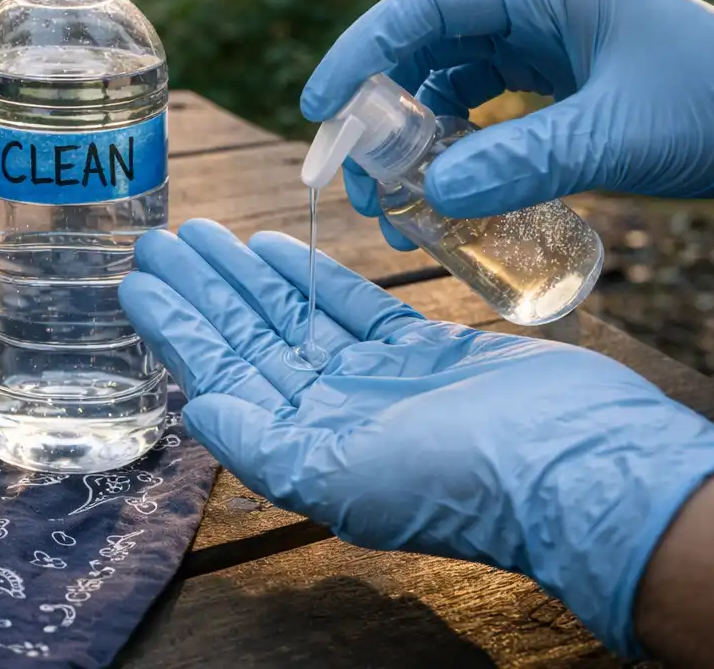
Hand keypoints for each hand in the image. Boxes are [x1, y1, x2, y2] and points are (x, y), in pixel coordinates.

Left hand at [119, 220, 713, 656]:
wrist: (577, 465)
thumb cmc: (456, 482)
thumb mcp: (338, 477)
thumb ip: (260, 444)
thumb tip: (193, 409)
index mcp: (305, 448)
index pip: (222, 375)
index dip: (177, 328)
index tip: (136, 281)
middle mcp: (333, 415)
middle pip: (250, 338)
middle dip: (201, 290)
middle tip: (157, 238)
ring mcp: (380, 381)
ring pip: (295, 316)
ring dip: (247, 276)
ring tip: (201, 231)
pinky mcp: (426, 351)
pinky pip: (354, 307)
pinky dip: (315, 277)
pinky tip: (274, 246)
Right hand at [301, 0, 713, 250]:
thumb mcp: (618, 137)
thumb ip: (525, 163)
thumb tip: (430, 196)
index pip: (430, 2)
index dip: (364, 49)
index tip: (322, 107)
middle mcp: (536, 4)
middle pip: (424, 44)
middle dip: (380, 111)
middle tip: (357, 179)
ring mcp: (544, 40)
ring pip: (445, 80)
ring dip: (411, 139)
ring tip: (395, 207)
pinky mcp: (553, 79)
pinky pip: (477, 107)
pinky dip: (451, 148)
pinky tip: (443, 195)